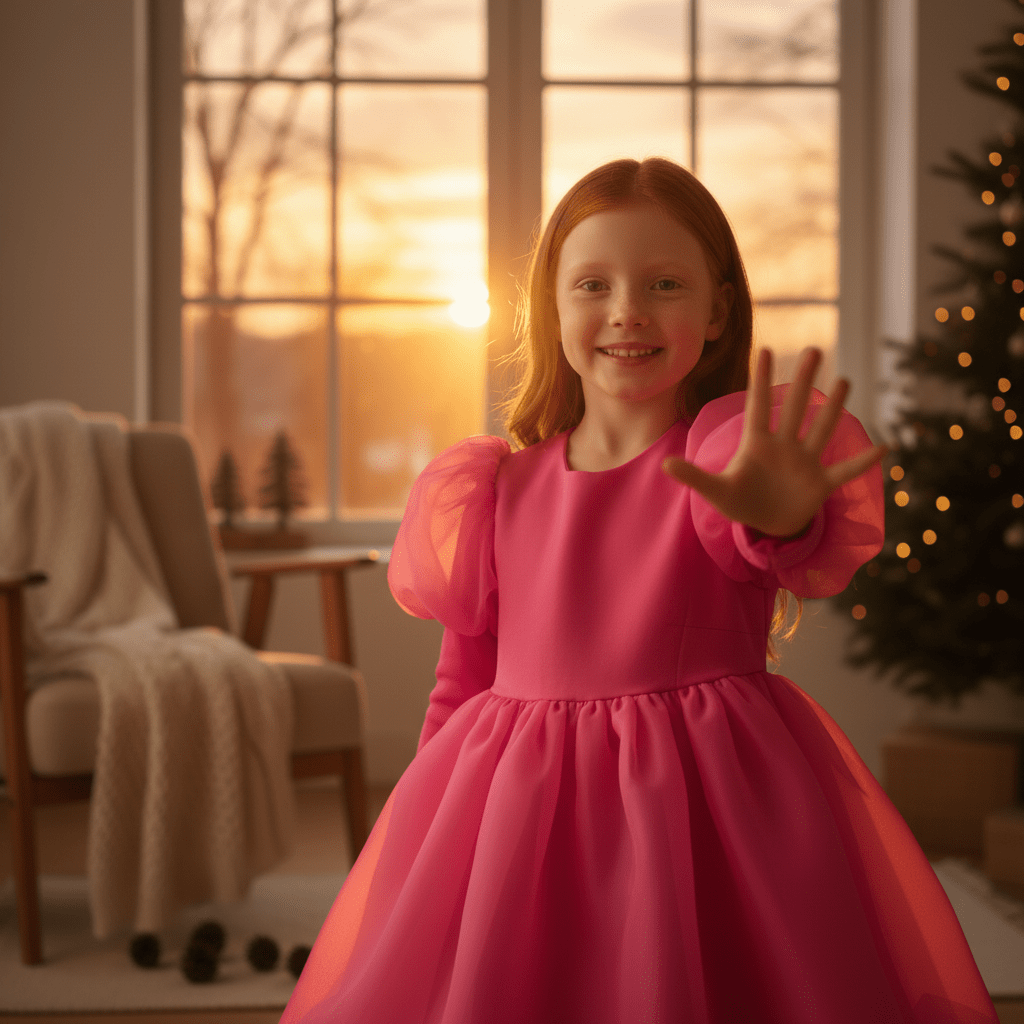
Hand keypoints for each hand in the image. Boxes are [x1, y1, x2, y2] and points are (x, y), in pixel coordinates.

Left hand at [662, 347, 886, 537]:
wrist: (768, 525)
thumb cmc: (741, 502)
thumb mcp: (716, 492)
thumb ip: (694, 477)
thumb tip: (666, 464)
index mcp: (757, 444)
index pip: (758, 406)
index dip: (761, 380)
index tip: (766, 348)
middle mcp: (784, 446)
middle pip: (795, 409)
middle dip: (803, 382)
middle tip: (814, 350)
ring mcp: (805, 462)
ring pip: (821, 430)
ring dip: (833, 409)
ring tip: (845, 380)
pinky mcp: (821, 483)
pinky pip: (844, 471)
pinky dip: (862, 462)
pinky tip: (883, 447)